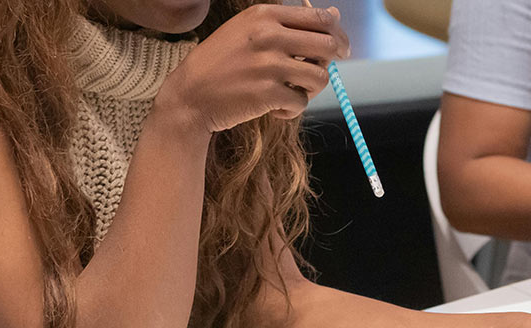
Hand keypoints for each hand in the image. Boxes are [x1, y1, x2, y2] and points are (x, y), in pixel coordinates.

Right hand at [158, 4, 349, 133]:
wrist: (190, 97)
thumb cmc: (221, 65)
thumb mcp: (249, 32)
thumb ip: (289, 25)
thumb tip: (334, 16)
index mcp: (264, 15)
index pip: (319, 17)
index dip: (337, 34)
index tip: (340, 48)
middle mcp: (268, 35)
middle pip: (328, 46)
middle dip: (330, 62)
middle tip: (319, 74)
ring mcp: (269, 65)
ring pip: (320, 77)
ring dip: (310, 89)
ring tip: (291, 92)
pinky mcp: (268, 94)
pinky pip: (301, 102)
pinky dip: (292, 109)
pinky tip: (274, 108)